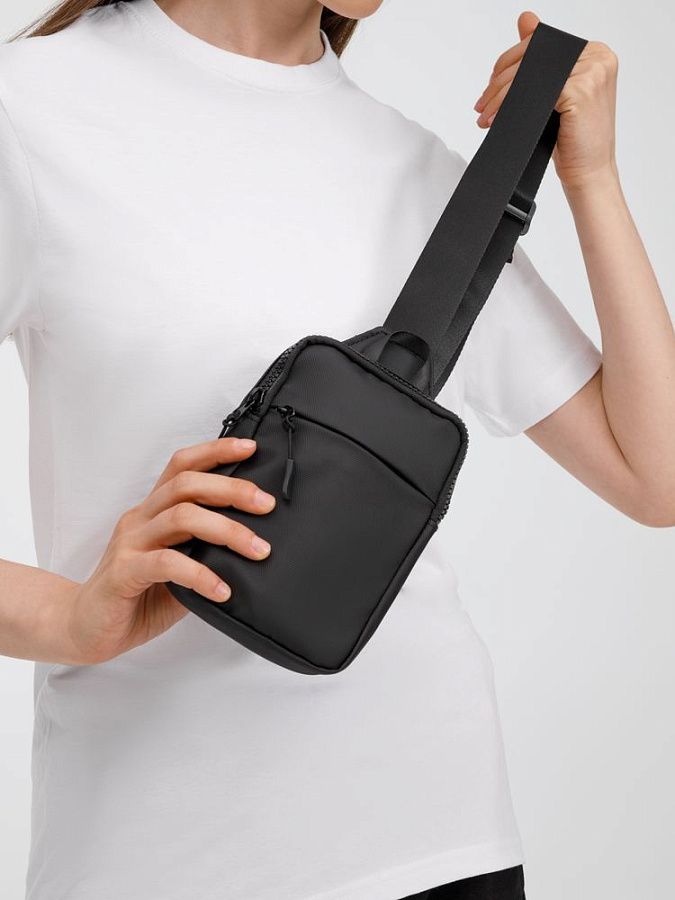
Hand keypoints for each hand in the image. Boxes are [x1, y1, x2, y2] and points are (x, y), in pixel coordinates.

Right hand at [66, 437, 274, 663]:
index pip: (182, 466)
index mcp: (153, 510)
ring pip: (182, 517)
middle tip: (266, 504)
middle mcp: (141, 519)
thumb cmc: (137, 597)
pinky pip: (168, 563)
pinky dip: (202, 575)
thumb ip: (206, 552)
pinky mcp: (124, 572)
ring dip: (227, 530)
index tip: (250, 448)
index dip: (215, 451)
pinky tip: (223, 590)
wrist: (88, 629)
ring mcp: (131, 543)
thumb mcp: (180, 569)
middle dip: (232, 489)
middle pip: (187, 485)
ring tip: (258, 550)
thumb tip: (254, 546)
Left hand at [473, 10, 618, 191]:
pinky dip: (510, 104)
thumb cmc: (572, 140)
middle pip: (534, 57)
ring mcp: (592, 70)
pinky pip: (535, 89)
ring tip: (486, 115)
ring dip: (500, 96)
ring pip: (531, 74)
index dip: (508, 65)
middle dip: (500, 83)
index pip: (541, 45)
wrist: (588, 174)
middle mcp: (597, 56)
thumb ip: (541, 60)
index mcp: (593, 52)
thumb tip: (525, 19)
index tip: (489, 88)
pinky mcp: (581, 88)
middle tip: (482, 105)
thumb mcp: (553, 94)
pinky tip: (499, 119)